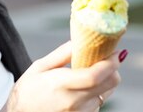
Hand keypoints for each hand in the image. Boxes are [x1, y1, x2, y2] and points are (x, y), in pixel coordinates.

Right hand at [6, 41, 121, 111]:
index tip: (116, 51)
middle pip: (109, 84)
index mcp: (61, 85)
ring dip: (105, 80)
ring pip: (106, 93)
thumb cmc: (27, 91)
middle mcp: (73, 102)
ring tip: (89, 72)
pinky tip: (83, 87)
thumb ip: (62, 53)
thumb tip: (81, 39)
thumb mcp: (39, 67)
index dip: (110, 63)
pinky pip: (99, 103)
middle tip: (106, 57)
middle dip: (113, 68)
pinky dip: (97, 92)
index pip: (94, 75)